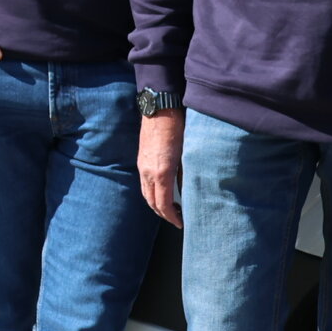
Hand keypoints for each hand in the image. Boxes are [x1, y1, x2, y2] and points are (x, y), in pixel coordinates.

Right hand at [139, 111, 183, 227]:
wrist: (160, 107)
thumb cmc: (178, 127)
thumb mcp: (188, 153)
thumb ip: (186, 174)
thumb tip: (190, 190)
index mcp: (162, 172)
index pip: (163, 205)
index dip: (171, 217)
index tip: (181, 223)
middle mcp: (148, 172)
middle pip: (151, 202)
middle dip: (163, 214)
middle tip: (177, 219)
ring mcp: (142, 165)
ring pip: (145, 193)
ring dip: (156, 205)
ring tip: (170, 208)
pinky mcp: (141, 159)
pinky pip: (144, 183)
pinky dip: (152, 193)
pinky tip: (162, 191)